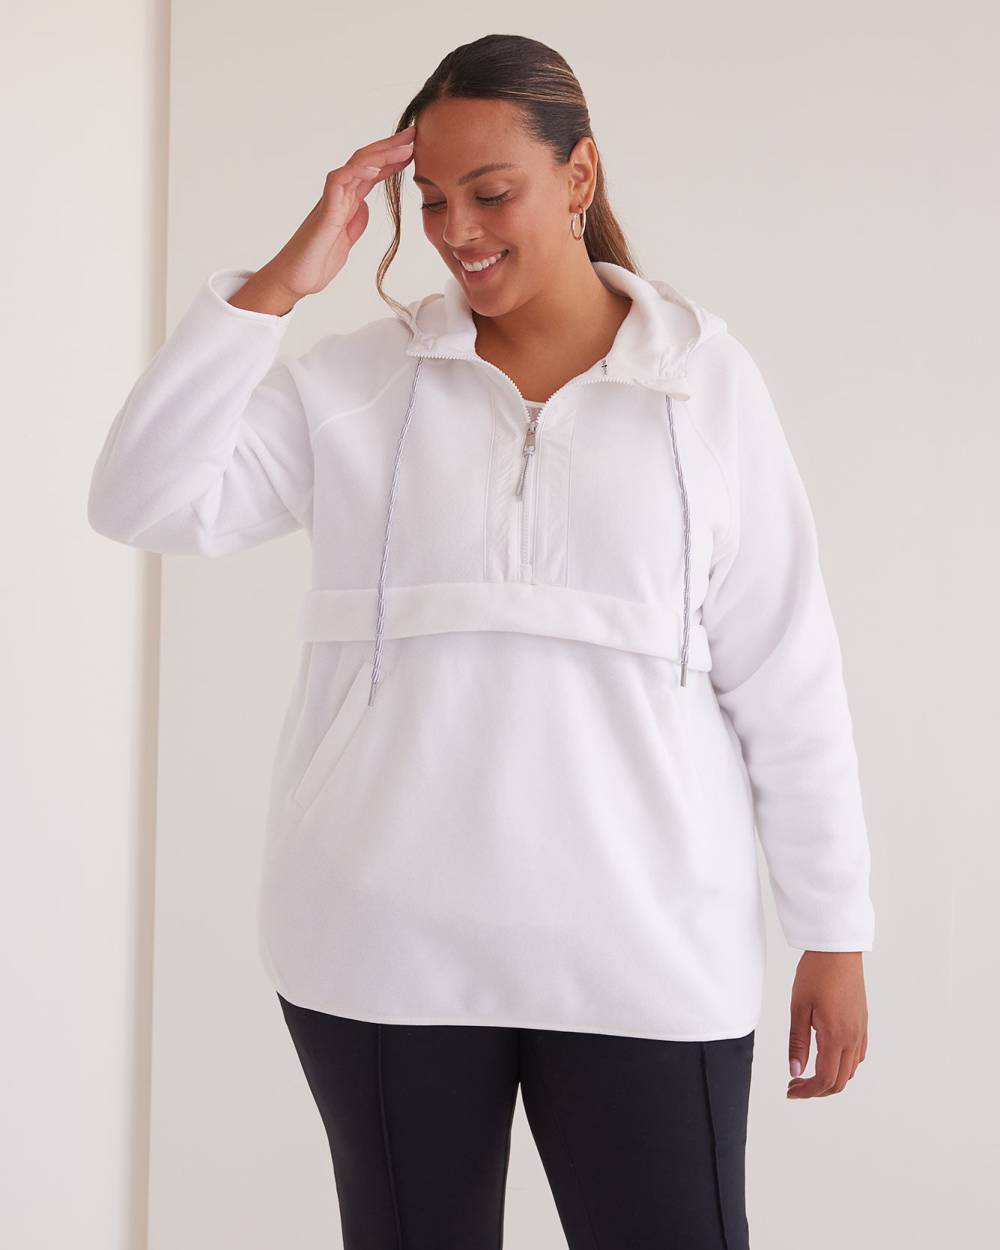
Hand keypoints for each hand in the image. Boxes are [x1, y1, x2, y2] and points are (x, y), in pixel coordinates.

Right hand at [256, 123, 417, 302]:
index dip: (392, 160)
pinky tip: (376, 167)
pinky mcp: (325, 211)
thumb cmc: (315, 261)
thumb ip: (355, 222)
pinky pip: (339, 182)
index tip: (413, 149)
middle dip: (390, 147)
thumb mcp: (346, 241)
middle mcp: (339, 196)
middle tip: (414, 133)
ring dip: (381, 154)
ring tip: (403, 146)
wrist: (294, 279)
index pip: (372, 173)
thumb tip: (364, 207)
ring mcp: (331, 201)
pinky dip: (357, 171)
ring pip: (356, 165)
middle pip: (367, 161)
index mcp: (347, 202)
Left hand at [786, 951, 867, 1098]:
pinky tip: (825, 1057)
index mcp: (836, 1036)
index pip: (825, 1079)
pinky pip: (857, 1056)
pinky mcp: (863, 1024)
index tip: (790, 1090)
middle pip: (840, 1081)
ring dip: (830, 1079)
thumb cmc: (816, 974)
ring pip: (850, 1071)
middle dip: (817, 1090)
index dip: (807, 1091)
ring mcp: (860, 1031)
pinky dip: (842, 1066)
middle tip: (795, 1084)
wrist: (838, 951)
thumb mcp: (799, 1008)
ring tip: (806, 1072)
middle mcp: (853, 1038)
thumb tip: (795, 1071)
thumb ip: (798, 1043)